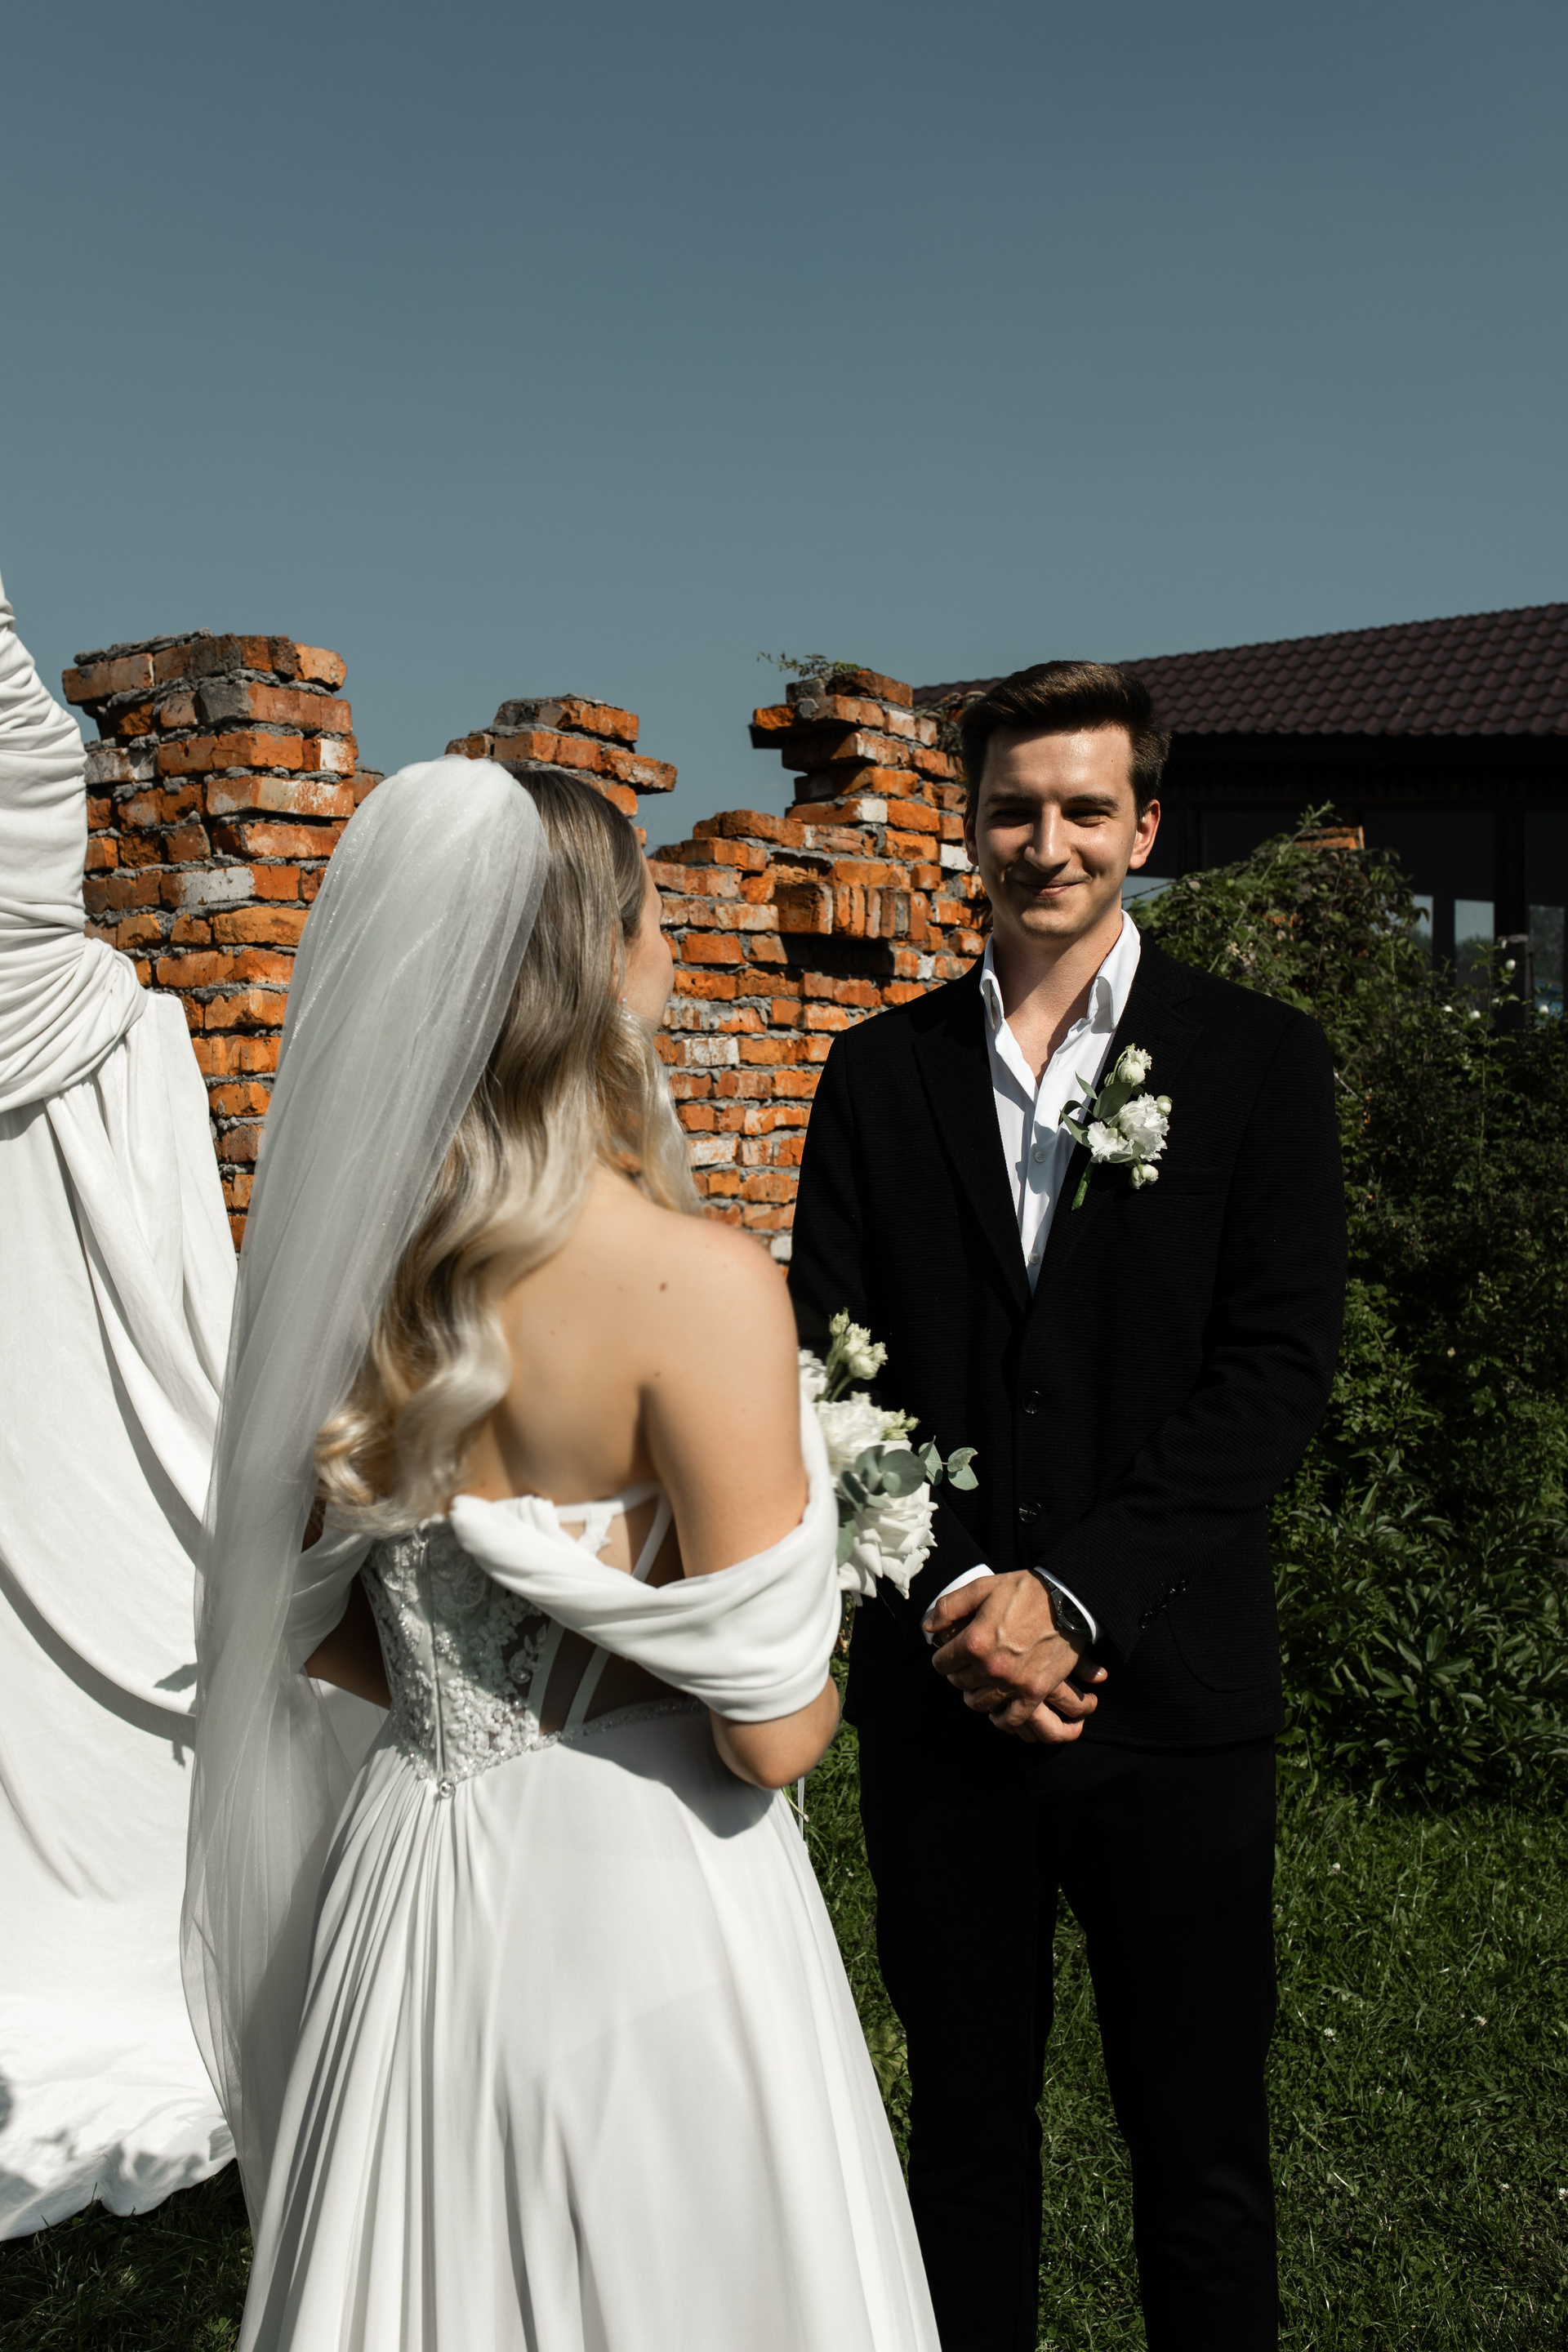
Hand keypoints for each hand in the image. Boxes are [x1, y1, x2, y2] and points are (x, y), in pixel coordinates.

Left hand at [922, 1572, 1106, 1739]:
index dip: (943, 1655)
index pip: (942, 1662)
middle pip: (959, 1683)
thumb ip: (949, 1607)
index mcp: (974, 1641)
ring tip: (981, 1682)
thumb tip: (928, 1627)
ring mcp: (1014, 1683)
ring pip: (978, 1703)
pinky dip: (1001, 1717)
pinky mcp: (1035, 1692)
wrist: (1068, 1601)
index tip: (950, 1650)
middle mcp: (991, 1667)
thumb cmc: (1024, 1591)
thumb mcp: (981, 1587)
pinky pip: (1011, 1719)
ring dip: (975, 1693)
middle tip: (966, 1663)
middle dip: (958, 1672)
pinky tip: (998, 1708)